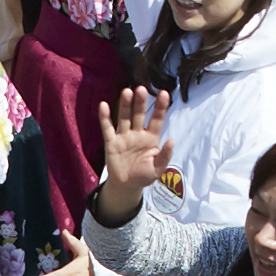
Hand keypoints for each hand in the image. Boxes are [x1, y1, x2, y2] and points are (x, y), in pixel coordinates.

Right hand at [92, 88, 172, 214]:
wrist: (126, 186)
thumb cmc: (144, 175)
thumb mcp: (158, 169)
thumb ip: (165, 155)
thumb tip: (171, 139)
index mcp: (151, 138)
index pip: (157, 119)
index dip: (160, 107)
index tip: (164, 93)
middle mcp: (137, 133)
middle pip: (139, 115)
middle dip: (140, 102)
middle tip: (142, 89)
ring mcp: (124, 137)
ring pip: (124, 118)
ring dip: (125, 105)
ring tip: (127, 91)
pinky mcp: (111, 143)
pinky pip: (107, 128)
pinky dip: (105, 117)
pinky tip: (104, 105)